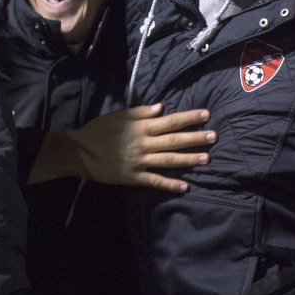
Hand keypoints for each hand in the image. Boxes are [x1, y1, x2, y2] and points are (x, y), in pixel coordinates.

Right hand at [29, 104, 214, 190]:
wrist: (79, 152)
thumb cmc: (97, 130)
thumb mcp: (117, 115)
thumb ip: (139, 112)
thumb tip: (161, 108)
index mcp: (140, 127)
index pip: (170, 121)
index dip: (189, 118)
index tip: (205, 115)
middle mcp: (143, 144)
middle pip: (174, 140)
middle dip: (196, 138)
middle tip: (214, 137)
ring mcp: (140, 162)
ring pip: (169, 160)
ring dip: (189, 159)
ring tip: (206, 159)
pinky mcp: (134, 177)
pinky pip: (155, 181)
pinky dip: (170, 184)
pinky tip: (185, 186)